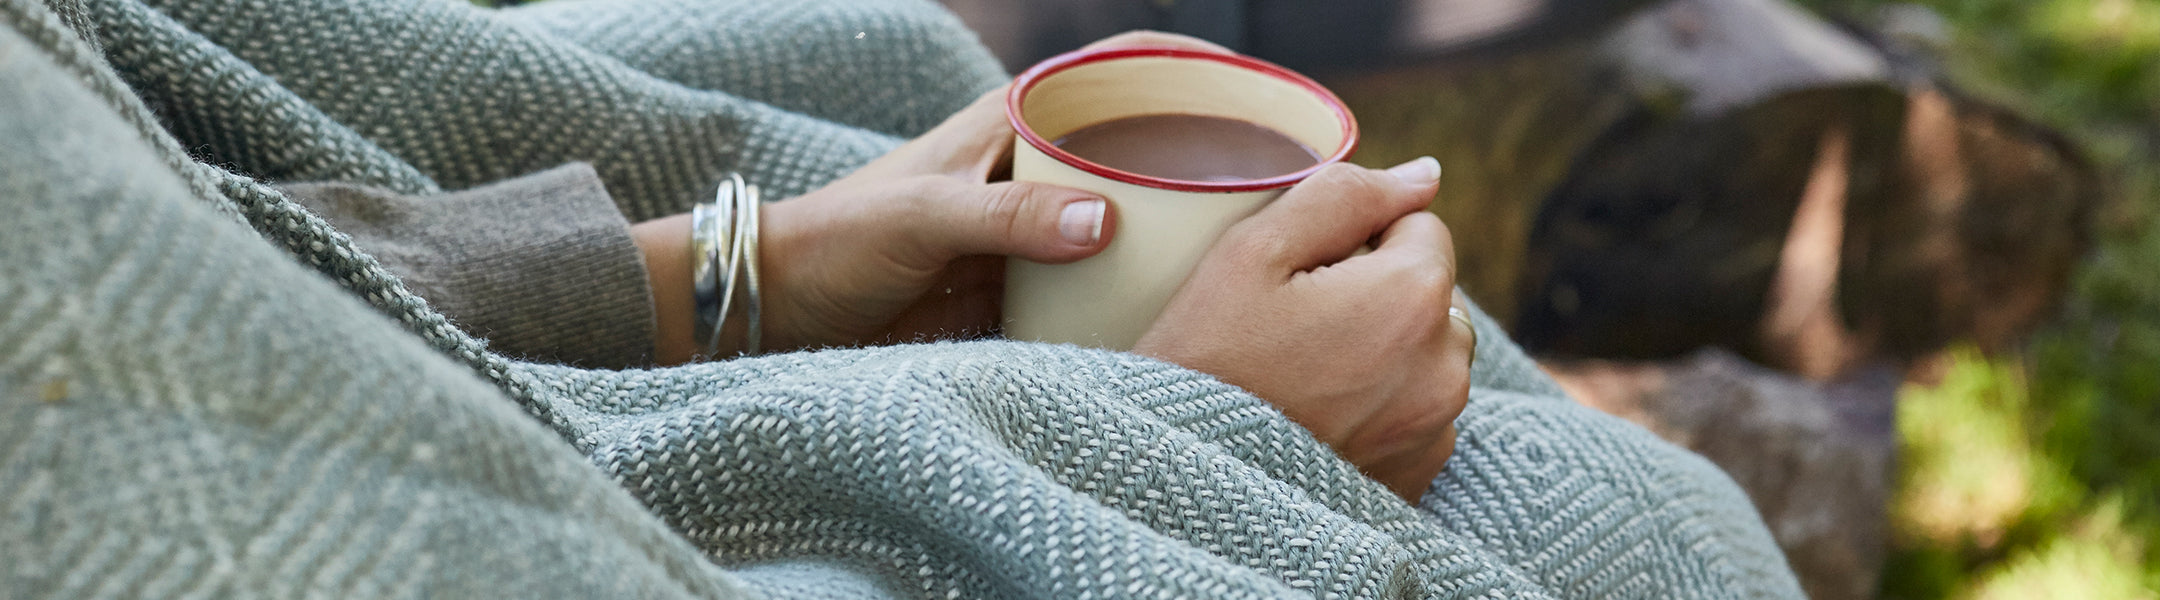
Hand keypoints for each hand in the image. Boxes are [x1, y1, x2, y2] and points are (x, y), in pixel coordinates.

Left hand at [635, 31, 1233, 360]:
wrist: (786, 307)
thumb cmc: (842, 239)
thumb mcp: (924, 218)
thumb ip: (1009, 218)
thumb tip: (1106, 223)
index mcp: (1016, 120)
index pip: (1119, 63)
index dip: (1190, 66)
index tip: (1259, 89)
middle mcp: (1039, 166)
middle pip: (1146, 139)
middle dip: (1211, 151)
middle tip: (1281, 184)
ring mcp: (1039, 226)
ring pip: (1135, 210)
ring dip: (1185, 226)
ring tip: (1255, 250)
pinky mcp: (1030, 285)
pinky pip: (1104, 278)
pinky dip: (1144, 286)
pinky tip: (1188, 309)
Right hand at [1132, 158, 1475, 502]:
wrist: (1175, 480)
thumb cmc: (1205, 357)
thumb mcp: (1252, 251)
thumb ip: (1346, 193)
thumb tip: (1427, 174)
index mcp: (1414, 298)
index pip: (1418, 225)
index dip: (1355, 240)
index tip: (1298, 278)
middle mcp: (1446, 368)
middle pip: (1428, 291)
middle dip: (1378, 293)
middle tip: (1293, 326)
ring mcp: (1435, 430)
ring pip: (1425, 352)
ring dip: (1383, 349)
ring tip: (1301, 374)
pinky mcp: (1418, 475)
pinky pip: (1416, 411)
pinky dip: (1379, 405)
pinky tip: (1316, 415)